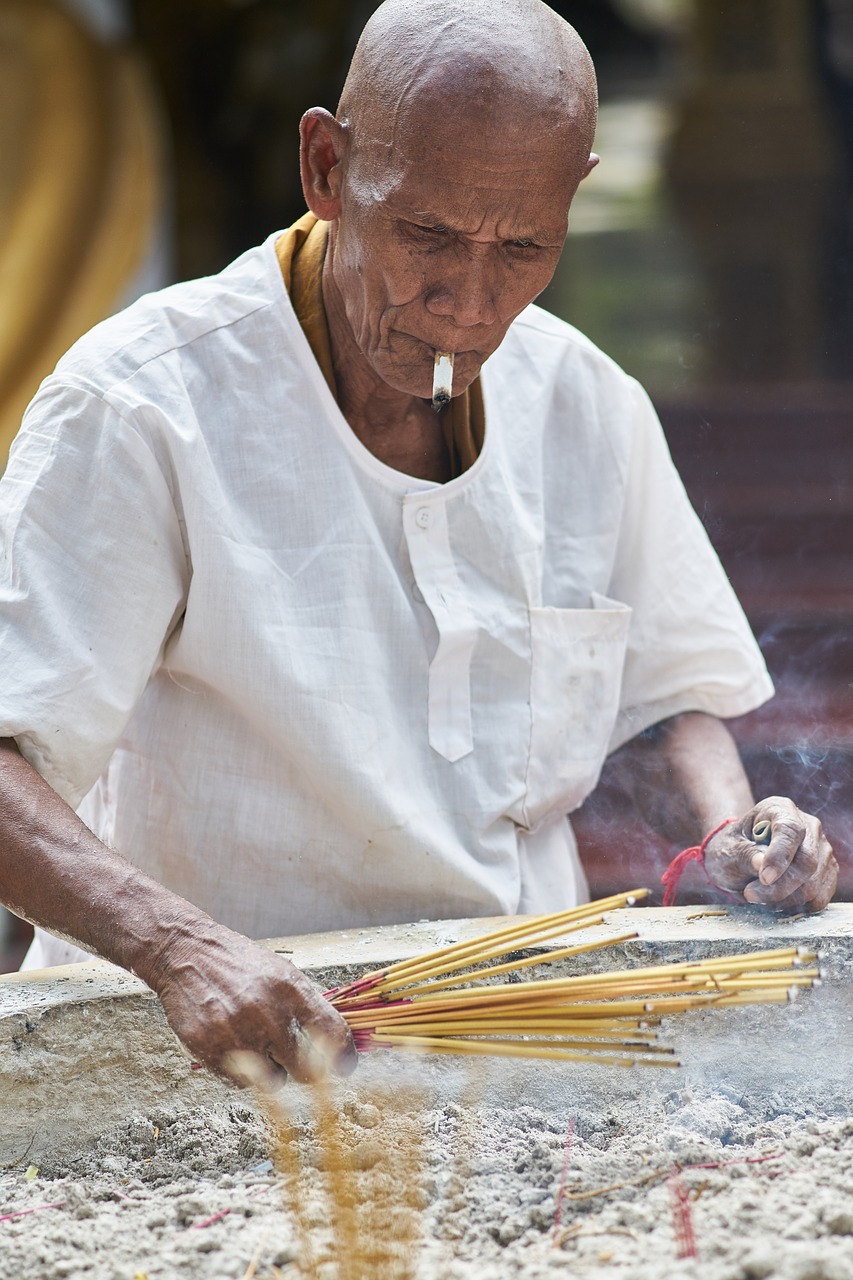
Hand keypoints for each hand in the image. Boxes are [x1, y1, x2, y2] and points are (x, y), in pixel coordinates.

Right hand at [143, 921, 356, 1088]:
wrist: (187, 954)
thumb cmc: (238, 963)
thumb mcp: (280, 971)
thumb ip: (307, 1004)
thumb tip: (337, 1041)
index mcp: (289, 989)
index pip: (332, 1032)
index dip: (345, 1056)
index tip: (345, 1066)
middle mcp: (266, 1013)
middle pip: (305, 1070)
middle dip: (306, 1071)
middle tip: (298, 1063)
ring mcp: (237, 1033)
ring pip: (273, 1082)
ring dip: (270, 1071)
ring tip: (257, 1046)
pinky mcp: (210, 1049)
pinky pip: (239, 1082)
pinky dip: (242, 1071)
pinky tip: (233, 1045)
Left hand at [704, 796, 837, 912]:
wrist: (739, 859)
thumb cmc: (733, 849)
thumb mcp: (728, 849)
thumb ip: (745, 854)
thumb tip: (761, 864)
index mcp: (781, 809)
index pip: (790, 830)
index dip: (779, 856)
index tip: (764, 878)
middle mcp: (808, 827)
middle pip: (806, 862)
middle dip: (778, 887)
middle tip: (749, 894)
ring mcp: (821, 851)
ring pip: (813, 885)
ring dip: (783, 899)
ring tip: (757, 894)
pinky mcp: (826, 875)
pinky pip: (818, 900)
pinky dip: (795, 907)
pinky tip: (774, 900)